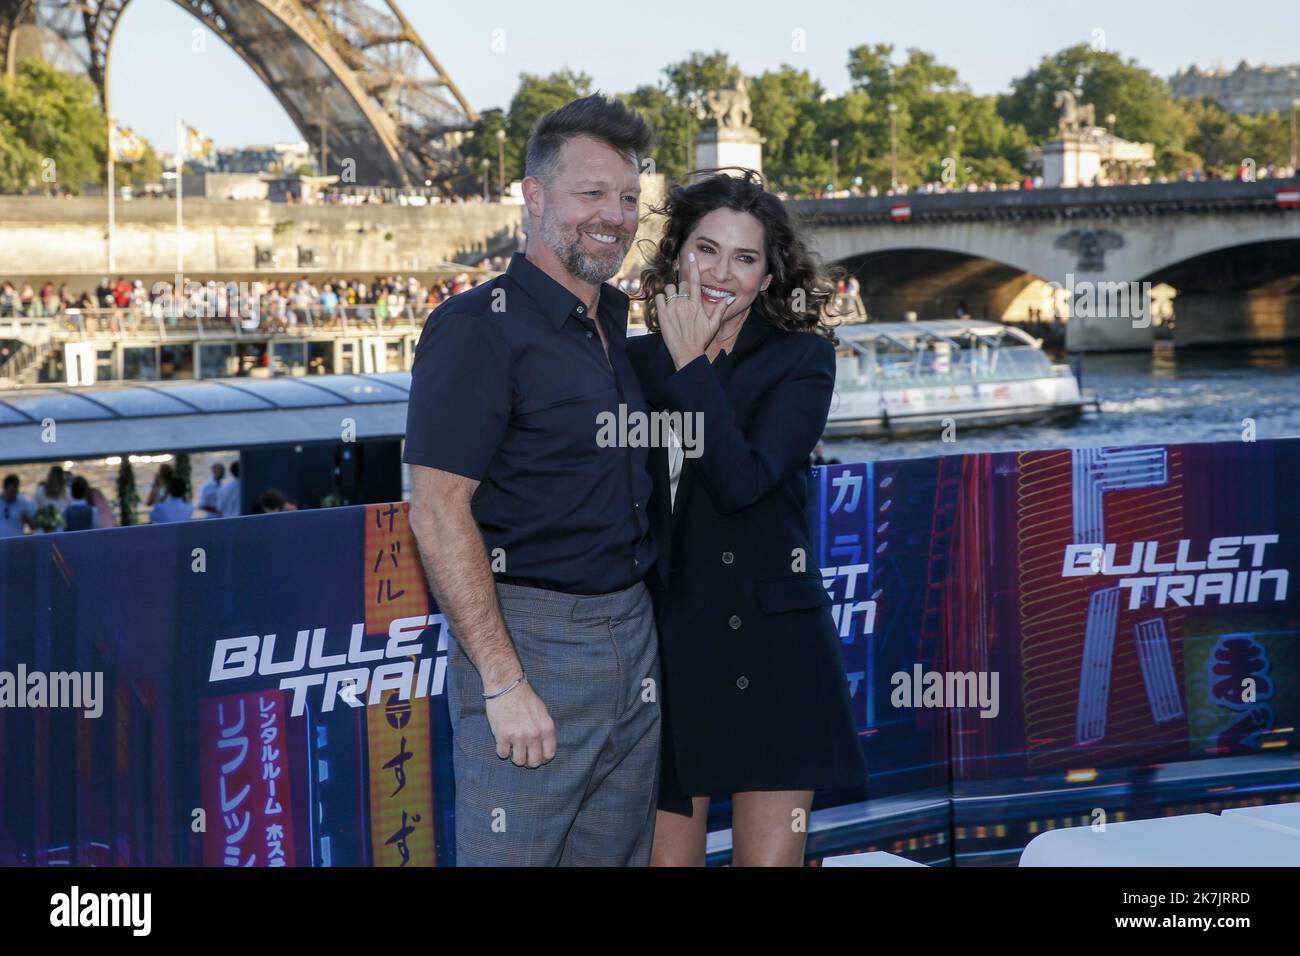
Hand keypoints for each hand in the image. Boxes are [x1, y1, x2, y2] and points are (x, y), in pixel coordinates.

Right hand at [484, 679, 556, 767]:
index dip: (542, 758)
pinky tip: (503, 742)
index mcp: (547, 728)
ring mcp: (518, 736)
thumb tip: (544, 748)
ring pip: (519, 761)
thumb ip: (544, 730)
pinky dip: (502, 750)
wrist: (506, 685)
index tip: (536, 756)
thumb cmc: (524, 697)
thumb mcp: (542, 712)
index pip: (549, 754)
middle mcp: (534, 734)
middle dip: (529, 761)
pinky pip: (502, 754)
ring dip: (515, 757)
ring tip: (513, 748)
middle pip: (534, 762)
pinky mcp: (502, 735)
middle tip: (523, 755)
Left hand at [655, 252, 729, 369]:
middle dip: (682, 287)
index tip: (691, 255)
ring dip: (671, 292)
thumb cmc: (701, 339)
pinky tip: (665, 306)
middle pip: (681, 283)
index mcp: (697, 304)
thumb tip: (730, 298)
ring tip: (674, 302)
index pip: (696, 281)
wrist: (687, 353)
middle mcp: (684, 303)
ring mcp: (672, 308)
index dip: (694, 267)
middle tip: (683, 297)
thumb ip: (721, 309)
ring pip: (669, 288)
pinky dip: (661, 299)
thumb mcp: (713, 324)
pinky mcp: (662, 315)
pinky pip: (659, 297)